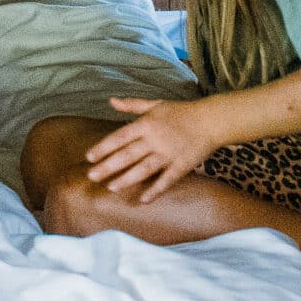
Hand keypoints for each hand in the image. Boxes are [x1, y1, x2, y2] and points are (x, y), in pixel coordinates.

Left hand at [84, 97, 221, 202]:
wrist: (211, 120)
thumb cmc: (181, 111)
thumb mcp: (155, 104)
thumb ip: (132, 105)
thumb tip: (111, 101)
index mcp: (146, 124)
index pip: (120, 136)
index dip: (104, 147)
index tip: (89, 157)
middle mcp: (155, 139)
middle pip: (128, 155)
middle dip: (109, 166)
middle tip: (92, 176)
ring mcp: (169, 153)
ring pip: (144, 168)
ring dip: (127, 179)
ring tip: (111, 188)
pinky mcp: (182, 165)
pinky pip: (167, 180)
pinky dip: (156, 190)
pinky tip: (143, 200)